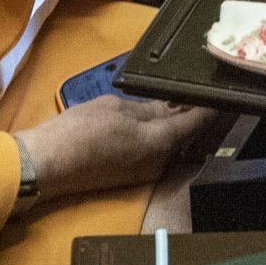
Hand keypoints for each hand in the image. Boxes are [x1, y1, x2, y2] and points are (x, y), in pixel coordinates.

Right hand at [16, 96, 217, 203]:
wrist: (46, 167)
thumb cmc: (80, 131)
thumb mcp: (115, 108)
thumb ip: (147, 109)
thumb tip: (169, 107)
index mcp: (161, 143)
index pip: (198, 122)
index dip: (211, 105)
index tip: (219, 89)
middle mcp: (160, 162)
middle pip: (187, 135)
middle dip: (194, 114)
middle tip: (199, 89)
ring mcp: (144, 171)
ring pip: (170, 144)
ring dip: (176, 124)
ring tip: (178, 98)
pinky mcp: (129, 175)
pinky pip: (153, 151)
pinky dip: (159, 135)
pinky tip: (154, 118)